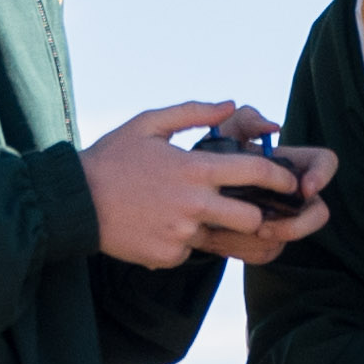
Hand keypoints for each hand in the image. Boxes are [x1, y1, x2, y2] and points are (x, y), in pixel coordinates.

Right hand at [85, 101, 320, 270]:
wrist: (73, 203)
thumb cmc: (111, 158)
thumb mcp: (148, 123)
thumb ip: (194, 113)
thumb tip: (231, 105)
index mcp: (194, 170)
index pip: (256, 173)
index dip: (281, 178)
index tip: (290, 182)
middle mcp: (194, 206)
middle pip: (252, 218)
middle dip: (255, 214)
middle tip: (244, 207)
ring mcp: (182, 235)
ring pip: (221, 238)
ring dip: (214, 228)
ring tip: (186, 213)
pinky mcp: (168, 257)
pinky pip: (190, 252)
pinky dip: (181, 242)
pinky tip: (157, 226)